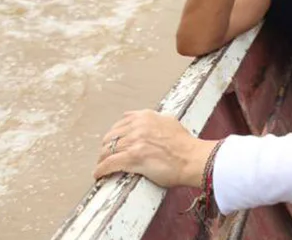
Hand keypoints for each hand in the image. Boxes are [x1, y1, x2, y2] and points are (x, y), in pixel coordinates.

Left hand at [93, 109, 217, 187]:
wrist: (193, 159)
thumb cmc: (185, 145)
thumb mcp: (169, 122)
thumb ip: (155, 121)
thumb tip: (150, 124)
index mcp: (146, 116)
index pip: (121, 122)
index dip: (115, 134)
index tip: (114, 141)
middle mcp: (138, 126)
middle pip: (111, 136)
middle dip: (106, 147)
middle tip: (105, 156)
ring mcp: (135, 142)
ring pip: (107, 150)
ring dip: (102, 159)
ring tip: (101, 166)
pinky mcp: (133, 158)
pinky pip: (109, 164)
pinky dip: (101, 170)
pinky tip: (98, 174)